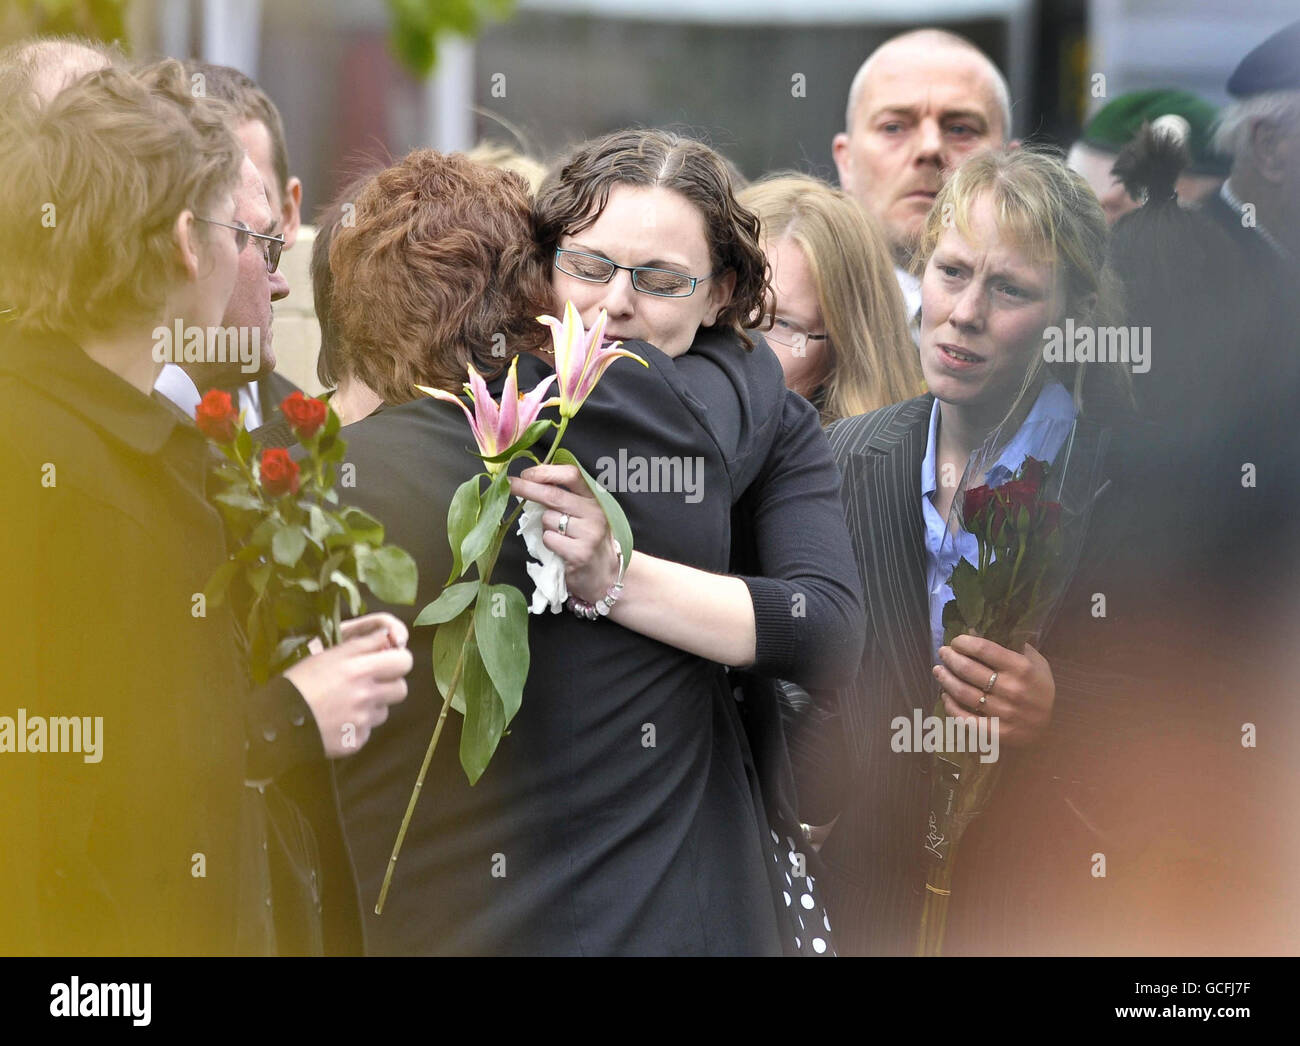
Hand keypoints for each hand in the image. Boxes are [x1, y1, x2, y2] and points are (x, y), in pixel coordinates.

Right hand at [285, 612, 412, 757]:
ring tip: (347, 704)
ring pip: (384, 710)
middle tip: (371, 685)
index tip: (386, 663)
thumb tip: (391, 639)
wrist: (277, 721)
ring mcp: (362, 719)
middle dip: (390, 685)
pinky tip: (338, 722)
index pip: (404, 660)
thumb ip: (364, 644)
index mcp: (359, 667)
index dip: (397, 660)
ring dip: (372, 707)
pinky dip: (357, 726)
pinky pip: (368, 730)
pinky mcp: (356, 740)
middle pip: (401, 687)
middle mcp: (365, 693)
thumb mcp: (329, 653)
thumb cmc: (301, 681)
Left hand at [509, 464, 619, 602]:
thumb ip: (565, 498)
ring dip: (544, 525)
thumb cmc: (588, 540)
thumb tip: (530, 482)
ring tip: (559, 535)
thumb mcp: (585, 513)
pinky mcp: (580, 553)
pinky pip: (549, 539)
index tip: (527, 473)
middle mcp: (595, 512)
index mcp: (596, 498)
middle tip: (510, 484)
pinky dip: (548, 542)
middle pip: (554, 495)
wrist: (606, 574)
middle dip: (527, 488)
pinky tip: (560, 548)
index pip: (572, 475)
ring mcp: (589, 533)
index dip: (546, 472)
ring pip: (548, 519)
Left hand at [932, 635, 1054, 747]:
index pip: (983, 649)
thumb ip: (1009, 645)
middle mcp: (1012, 689)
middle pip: (968, 670)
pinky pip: (965, 719)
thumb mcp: (1033, 661)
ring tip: (938, 671)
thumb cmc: (1039, 687)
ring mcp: (1004, 713)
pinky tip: (945, 696)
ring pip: (963, 693)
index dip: (963, 642)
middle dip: (950, 658)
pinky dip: (951, 707)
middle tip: (943, 653)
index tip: (956, 641)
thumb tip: (973, 631)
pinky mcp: (997, 732)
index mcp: (1022, 668)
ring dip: (946, 680)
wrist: (1052, 726)